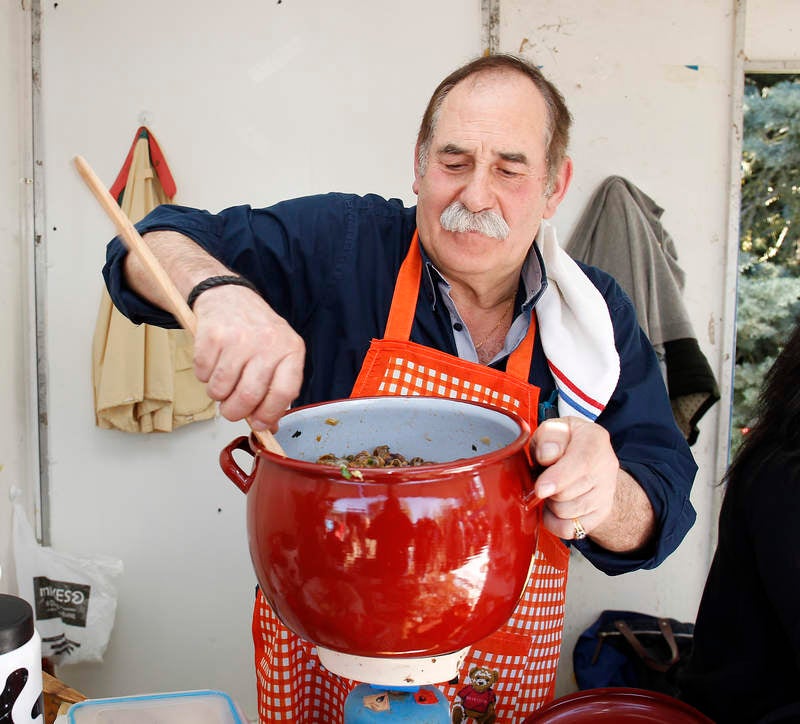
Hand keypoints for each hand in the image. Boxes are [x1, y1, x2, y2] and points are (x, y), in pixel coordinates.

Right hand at [191, 284, 304, 430]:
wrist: (229, 295)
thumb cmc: (257, 331)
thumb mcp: (278, 353)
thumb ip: (277, 388)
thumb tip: (270, 425)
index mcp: (291, 350)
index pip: (284, 392)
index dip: (270, 414)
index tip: (260, 424)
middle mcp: (267, 342)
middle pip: (248, 396)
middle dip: (235, 412)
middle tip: (232, 410)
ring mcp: (239, 338)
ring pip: (220, 390)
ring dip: (217, 394)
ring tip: (223, 380)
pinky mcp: (213, 335)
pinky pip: (203, 375)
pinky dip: (204, 377)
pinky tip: (214, 361)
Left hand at [530, 417, 655, 550]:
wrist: (587, 458)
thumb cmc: (563, 442)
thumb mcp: (553, 429)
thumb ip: (548, 437)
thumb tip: (547, 455)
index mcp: (595, 439)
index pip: (581, 463)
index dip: (558, 478)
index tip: (540, 488)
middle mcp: (607, 466)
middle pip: (569, 492)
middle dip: (547, 488)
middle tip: (544, 477)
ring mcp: (607, 492)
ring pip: (567, 512)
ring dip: (550, 504)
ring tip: (551, 489)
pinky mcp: (602, 513)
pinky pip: (571, 530)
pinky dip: (555, 522)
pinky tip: (553, 507)